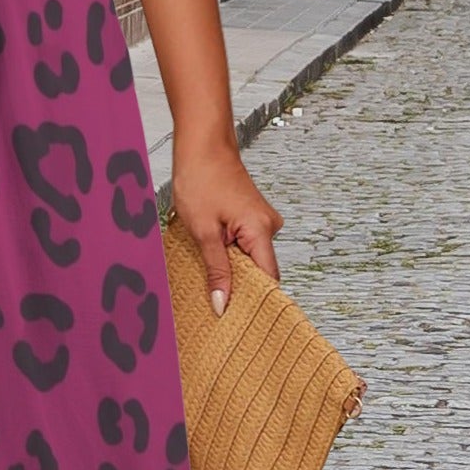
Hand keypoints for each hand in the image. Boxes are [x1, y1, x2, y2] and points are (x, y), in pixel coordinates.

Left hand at [169, 135, 283, 316]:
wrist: (202, 145)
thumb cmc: (201, 180)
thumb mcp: (203, 231)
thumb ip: (216, 270)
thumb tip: (223, 304)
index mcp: (261, 231)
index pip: (267, 280)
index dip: (253, 302)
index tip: (238, 323)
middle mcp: (269, 227)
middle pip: (258, 272)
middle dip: (238, 290)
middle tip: (215, 310)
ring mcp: (261, 222)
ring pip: (249, 260)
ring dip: (230, 272)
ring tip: (209, 283)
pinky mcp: (251, 219)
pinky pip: (244, 247)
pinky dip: (229, 256)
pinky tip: (212, 262)